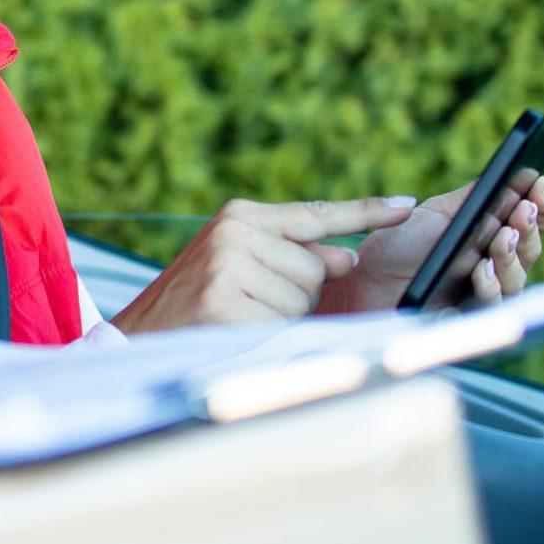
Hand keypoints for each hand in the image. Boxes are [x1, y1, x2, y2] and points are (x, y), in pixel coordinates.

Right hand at [114, 196, 418, 334]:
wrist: (135, 336)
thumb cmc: (194, 304)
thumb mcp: (239, 266)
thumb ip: (293, 256)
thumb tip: (348, 255)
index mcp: (239, 216)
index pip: (317, 214)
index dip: (366, 212)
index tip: (408, 207)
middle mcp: (234, 232)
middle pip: (316, 268)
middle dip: (295, 295)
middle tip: (247, 303)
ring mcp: (227, 265)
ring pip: (302, 298)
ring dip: (278, 317)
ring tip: (235, 316)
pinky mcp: (222, 301)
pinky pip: (280, 323)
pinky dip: (262, 335)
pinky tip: (228, 329)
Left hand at [324, 174, 543, 311]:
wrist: (363, 280)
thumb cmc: (398, 247)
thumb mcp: (435, 213)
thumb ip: (471, 197)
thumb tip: (509, 174)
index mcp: (490, 234)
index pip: (529, 220)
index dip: (541, 204)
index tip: (541, 186)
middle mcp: (494, 263)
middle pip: (529, 248)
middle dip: (529, 227)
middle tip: (521, 211)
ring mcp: (483, 292)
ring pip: (517, 277)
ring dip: (512, 255)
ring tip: (503, 236)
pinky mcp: (468, 318)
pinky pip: (492, 306)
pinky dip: (491, 286)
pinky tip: (483, 269)